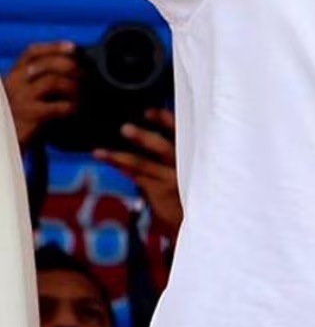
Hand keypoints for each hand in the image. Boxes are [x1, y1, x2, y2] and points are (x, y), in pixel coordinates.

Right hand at [3, 41, 78, 150]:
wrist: (4, 143)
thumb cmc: (18, 119)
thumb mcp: (23, 95)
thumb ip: (39, 82)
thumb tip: (74, 68)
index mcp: (13, 76)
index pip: (32, 52)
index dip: (54, 47)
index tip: (73, 46)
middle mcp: (14, 83)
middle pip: (47, 64)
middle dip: (72, 67)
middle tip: (86, 76)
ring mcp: (21, 99)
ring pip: (55, 81)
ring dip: (75, 87)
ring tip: (82, 97)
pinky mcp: (30, 115)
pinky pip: (59, 105)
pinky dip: (73, 106)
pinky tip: (74, 111)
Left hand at [94, 108, 181, 240]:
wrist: (201, 213)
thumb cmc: (193, 179)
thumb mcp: (192, 160)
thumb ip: (177, 146)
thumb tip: (151, 127)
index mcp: (194, 150)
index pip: (181, 131)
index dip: (165, 120)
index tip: (148, 112)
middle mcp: (185, 164)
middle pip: (163, 147)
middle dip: (143, 138)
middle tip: (124, 129)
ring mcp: (172, 179)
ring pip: (143, 165)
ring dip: (120, 156)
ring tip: (100, 151)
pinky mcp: (160, 192)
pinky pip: (137, 177)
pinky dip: (122, 168)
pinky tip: (110, 160)